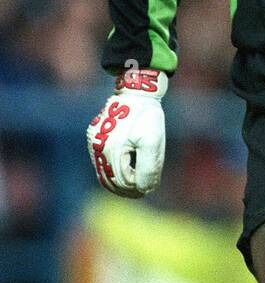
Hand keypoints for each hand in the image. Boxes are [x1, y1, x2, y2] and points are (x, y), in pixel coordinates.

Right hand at [86, 68, 167, 196]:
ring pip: (103, 172)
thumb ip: (148, 167)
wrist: (135, 91)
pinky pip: (101, 161)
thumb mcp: (153, 141)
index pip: (122, 182)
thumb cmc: (146, 115)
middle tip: (143, 191)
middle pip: (109, 181)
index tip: (148, 189)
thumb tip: (143, 189)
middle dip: (126, 189)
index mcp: (111, 149)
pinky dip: (113, 169)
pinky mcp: (94, 137)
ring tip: (136, 184)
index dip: (136, 189)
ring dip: (118, 181)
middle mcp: (98, 147)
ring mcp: (94, 142)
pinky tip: (126, 169)